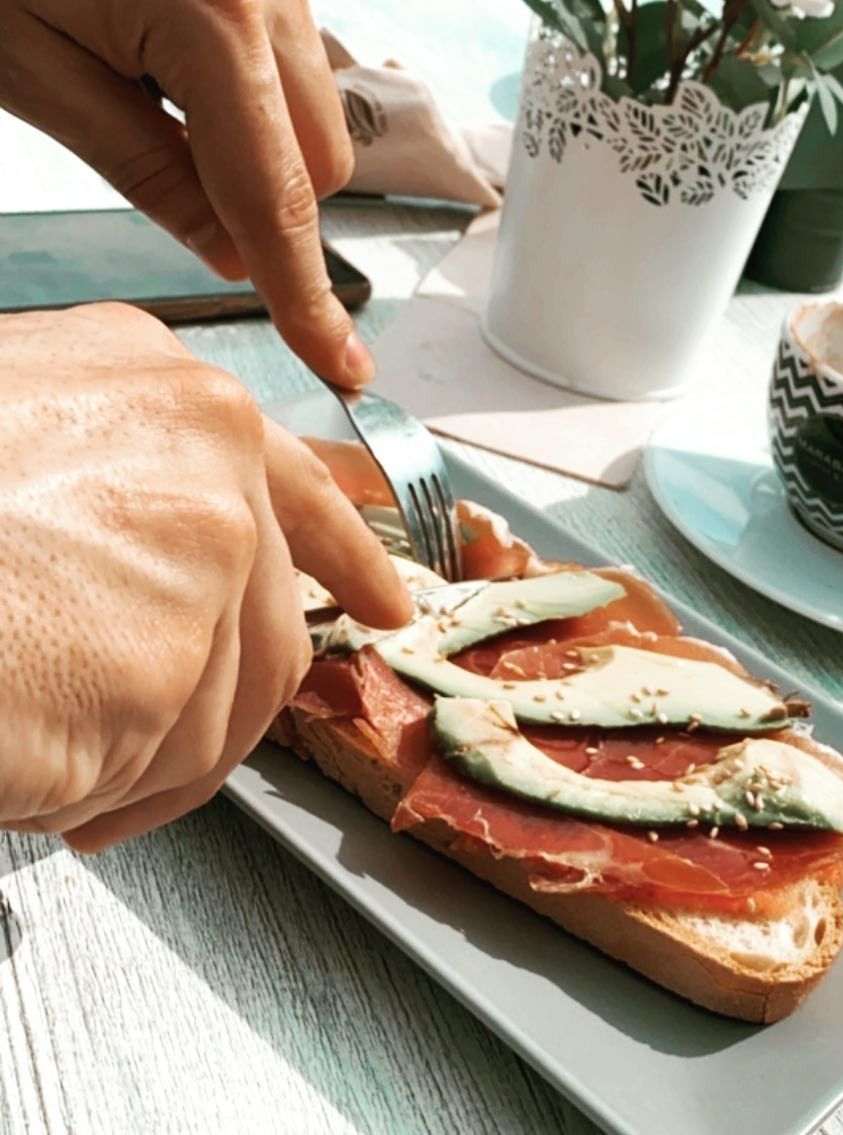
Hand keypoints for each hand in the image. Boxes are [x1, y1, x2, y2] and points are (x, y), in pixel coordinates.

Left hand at [0, 0, 372, 386]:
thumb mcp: (31, 69)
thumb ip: (146, 173)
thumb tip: (230, 255)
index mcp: (215, 19)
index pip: (277, 203)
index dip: (305, 299)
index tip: (342, 366)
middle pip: (323, 165)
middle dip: (270, 209)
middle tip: (175, 194)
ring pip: (319, 120)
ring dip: (262, 154)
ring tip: (153, 99)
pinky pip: (294, 69)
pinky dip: (252, 104)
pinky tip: (173, 64)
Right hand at [0, 303, 410, 850]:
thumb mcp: (23, 452)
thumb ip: (124, 495)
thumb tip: (182, 570)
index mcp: (163, 394)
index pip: (302, 485)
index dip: (347, 551)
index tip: (385, 597)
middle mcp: (203, 457)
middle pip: (275, 623)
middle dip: (211, 699)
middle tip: (141, 736)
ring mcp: (200, 555)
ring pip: (228, 705)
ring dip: (143, 751)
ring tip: (44, 736)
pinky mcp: (168, 661)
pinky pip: (170, 763)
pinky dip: (105, 787)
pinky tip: (30, 752)